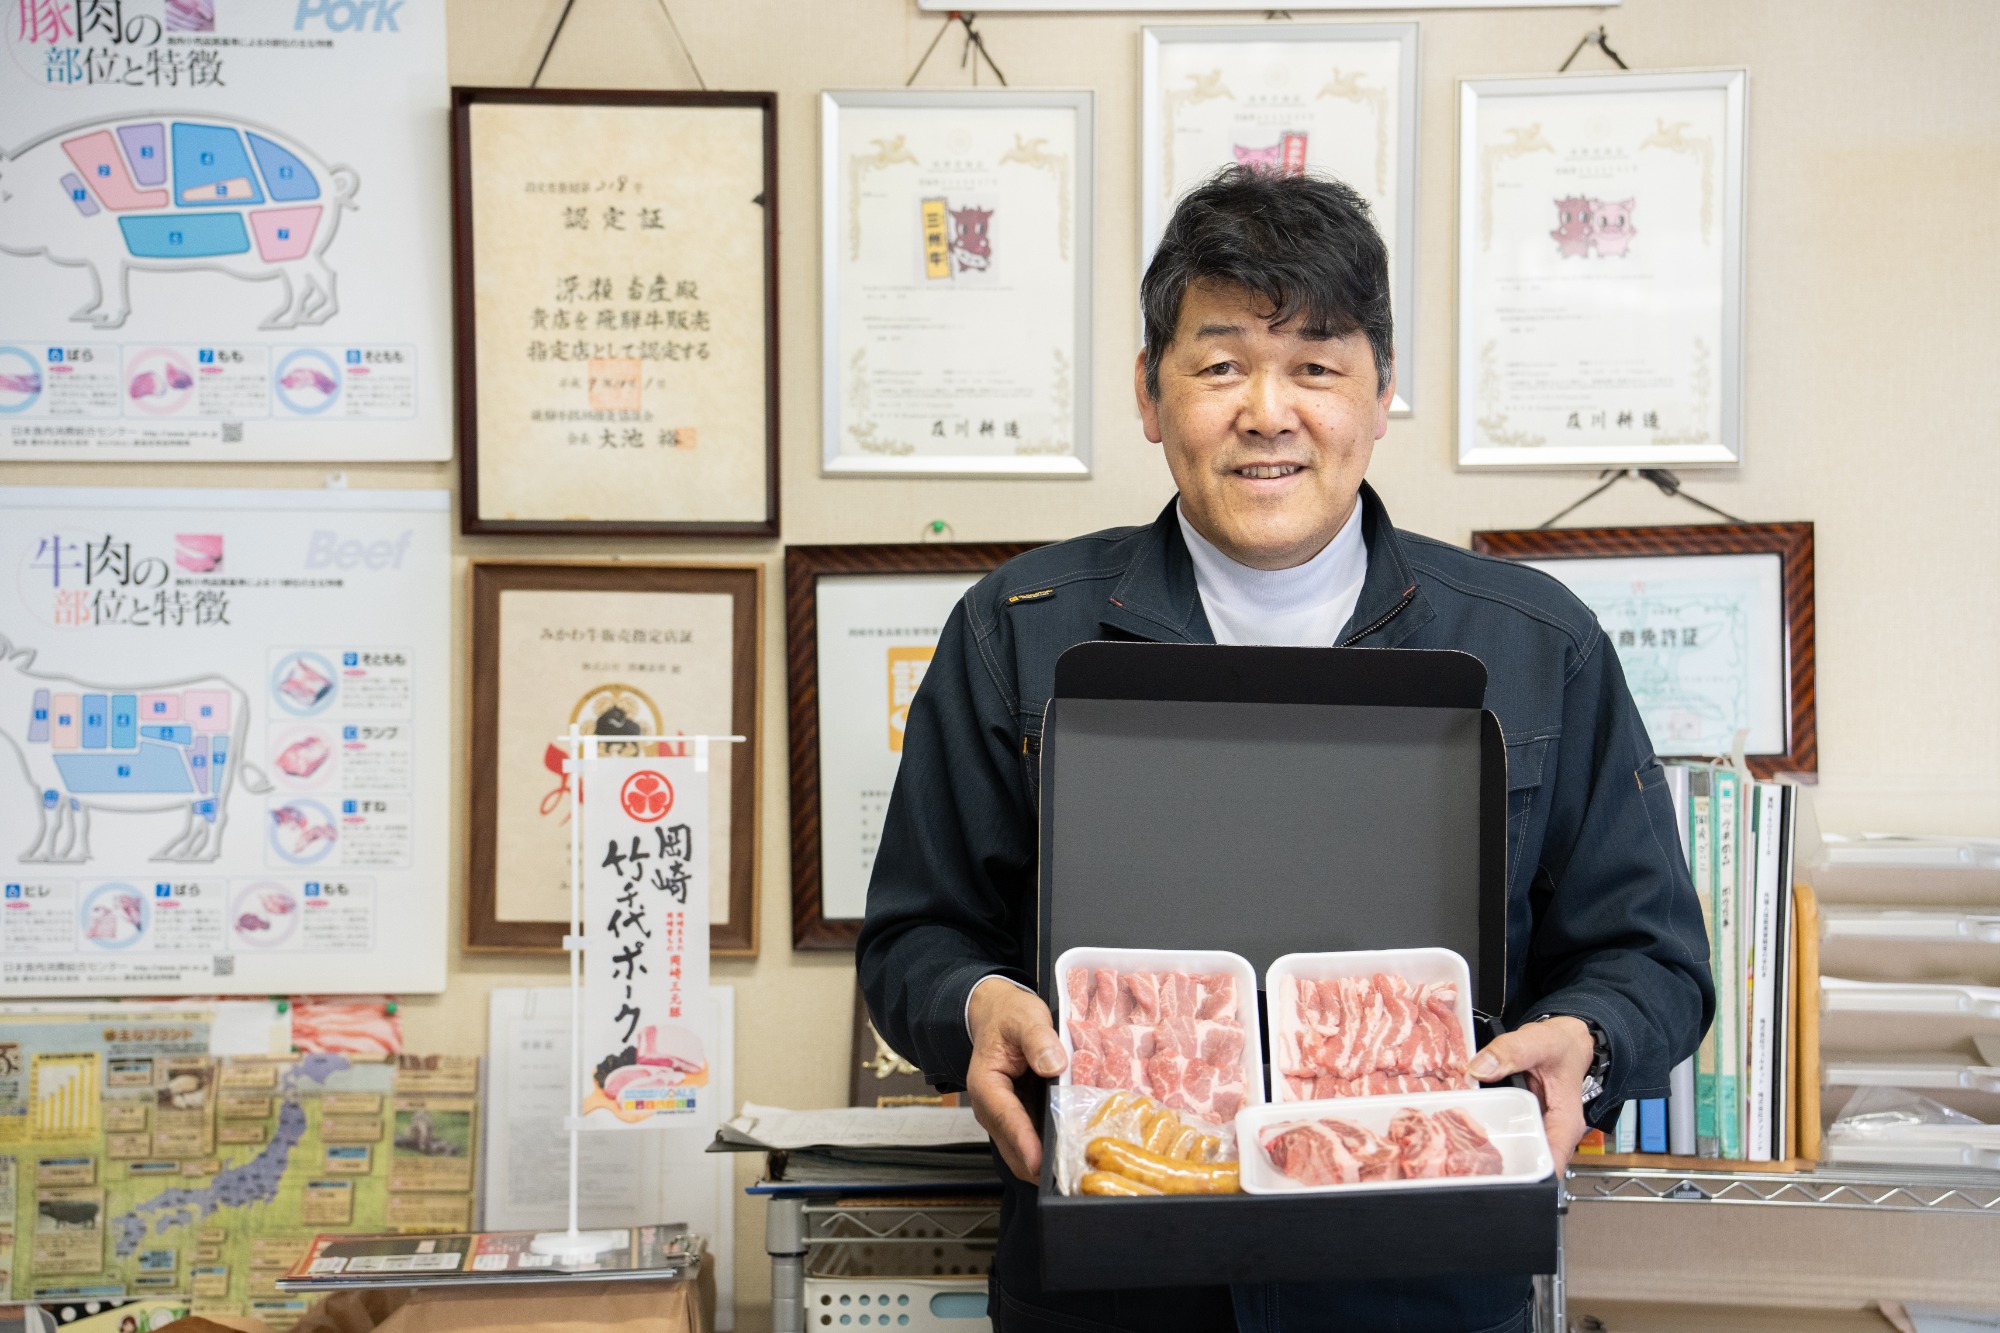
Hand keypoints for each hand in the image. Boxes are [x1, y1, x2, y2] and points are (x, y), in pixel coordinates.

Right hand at [966, 975, 1066, 1181]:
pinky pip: (1033, 1145)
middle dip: (1039, 1166)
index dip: (1025, 1142)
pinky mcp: (1020, 1121)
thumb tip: (1053, 1065)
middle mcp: (991, 1109)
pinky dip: (1050, 1155)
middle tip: (1072, 1178)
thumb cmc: (1010, 1017)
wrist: (997, 1016)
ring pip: (1022, 1154)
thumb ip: (1038, 1039)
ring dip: (1045, 1167)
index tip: (1041, 1164)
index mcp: (986, 1084)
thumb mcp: (1025, 1018)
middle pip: (1012, 1148)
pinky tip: (1075, 1160)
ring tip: (1077, 1176)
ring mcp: (1005, 1119)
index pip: (1006, 1118)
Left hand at [1467, 1015, 1595, 1171]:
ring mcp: (1535, 1129)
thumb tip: (1479, 1069)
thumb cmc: (1560, 1046)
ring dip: (1487, 1151)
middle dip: (1497, 1166)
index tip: (1496, 1175)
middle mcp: (1552, 1133)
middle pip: (1526, 1163)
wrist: (1563, 1041)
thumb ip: (1511, 1051)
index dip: (1527, 1177)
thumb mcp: (1539, 1041)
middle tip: (1463, 1161)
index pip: (1550, 1163)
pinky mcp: (1522, 1121)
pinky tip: (1462, 1128)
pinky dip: (1485, 1131)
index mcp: (1564, 1123)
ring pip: (1512, 1151)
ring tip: (1456, 1148)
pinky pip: (1504, 1132)